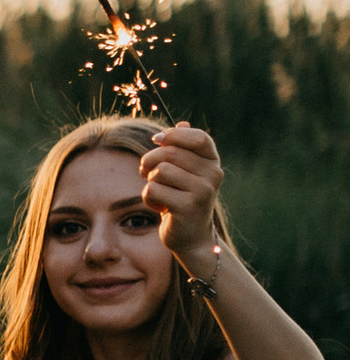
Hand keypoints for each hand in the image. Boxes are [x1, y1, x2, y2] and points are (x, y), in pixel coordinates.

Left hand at [137, 120, 222, 269]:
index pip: (198, 137)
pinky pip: (153, 189)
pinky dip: (149, 197)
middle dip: (150, 160)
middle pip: (170, 152)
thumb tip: (181, 123)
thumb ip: (183, 148)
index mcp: (213, 162)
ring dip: (150, 181)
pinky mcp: (188, 207)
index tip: (157, 140)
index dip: (174, 135)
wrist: (191, 237)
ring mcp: (203, 191)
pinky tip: (159, 207)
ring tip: (158, 192)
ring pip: (160, 170)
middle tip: (146, 172)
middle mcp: (213, 175)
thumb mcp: (185, 172)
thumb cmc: (184, 199)